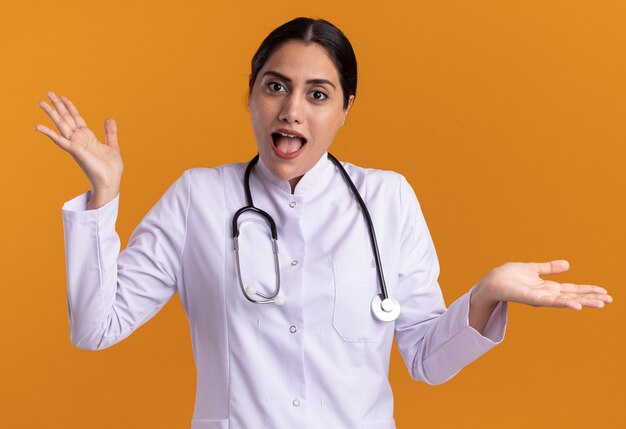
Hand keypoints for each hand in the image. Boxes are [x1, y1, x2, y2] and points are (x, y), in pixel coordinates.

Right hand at [35, 91, 123, 202]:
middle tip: (48, 92)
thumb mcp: (112, 146)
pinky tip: (38, 126)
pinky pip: (59, 140)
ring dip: (51, 114)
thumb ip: (110, 133)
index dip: (70, 107)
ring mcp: (76, 145)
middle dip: (58, 106)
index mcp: (88, 138)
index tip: (63, 97)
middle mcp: (79, 140)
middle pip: (66, 118)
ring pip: (61, 125)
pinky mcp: (75, 151)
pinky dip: (49, 133)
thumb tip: (109, 119)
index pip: (77, 118)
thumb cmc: (110, 168)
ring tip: (41, 102)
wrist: (111, 181)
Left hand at [473, 260, 612, 309]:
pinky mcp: (532, 298)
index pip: (572, 289)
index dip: (588, 290)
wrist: (492, 281)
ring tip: (600, 304)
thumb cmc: (509, 276)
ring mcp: (540, 298)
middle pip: (573, 296)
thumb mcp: (533, 269)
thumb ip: (549, 268)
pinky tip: (576, 306)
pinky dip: (564, 303)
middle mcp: (547, 294)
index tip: (605, 292)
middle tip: (610, 300)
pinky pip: (550, 301)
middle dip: (591, 298)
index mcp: (548, 287)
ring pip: (566, 300)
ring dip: (583, 302)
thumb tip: (568, 264)